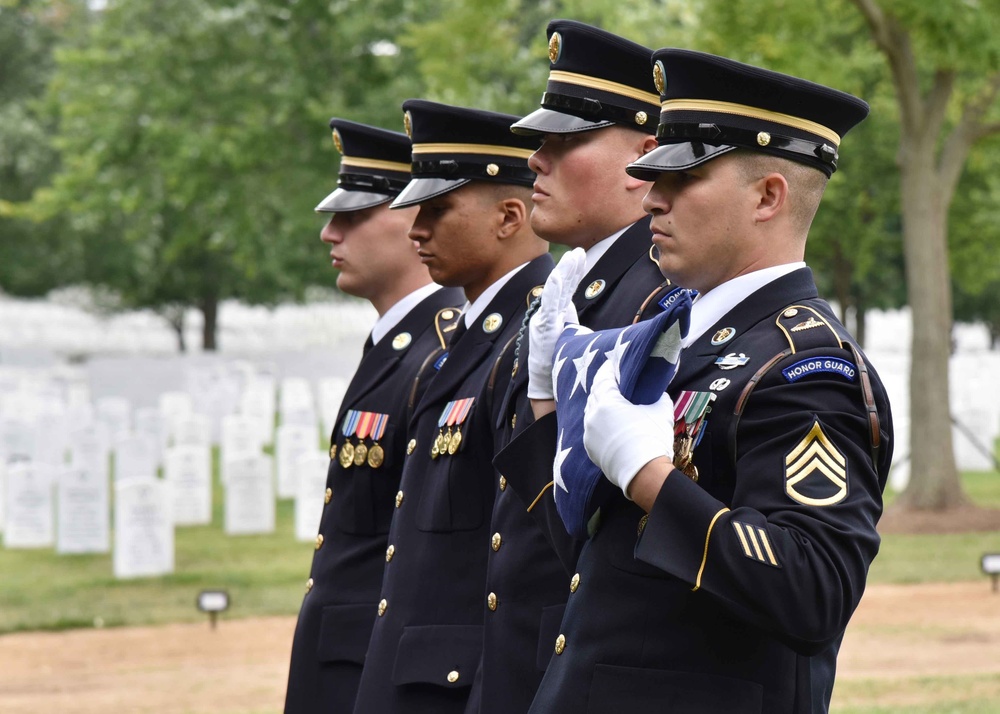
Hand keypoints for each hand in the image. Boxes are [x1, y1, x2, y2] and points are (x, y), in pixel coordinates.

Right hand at [527, 247, 586, 399]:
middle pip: (562, 286)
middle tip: (578, 251)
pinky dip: (553, 291)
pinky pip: (549, 306)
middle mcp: (549, 315)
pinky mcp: (544, 329)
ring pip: (555, 292)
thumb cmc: (560, 363)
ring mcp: (545, 321)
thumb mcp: (572, 340)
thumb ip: (575, 327)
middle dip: (570, 267)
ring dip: (564, 272)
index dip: (573, 271)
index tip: (581, 255)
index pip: (566, 288)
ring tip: (571, 257)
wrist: (548, 384)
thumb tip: (589, 325)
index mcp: (557, 315)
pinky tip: (558, 277)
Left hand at [583, 360, 674, 498]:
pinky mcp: (590, 448)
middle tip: (613, 382)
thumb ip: (657, 395)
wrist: (644, 473)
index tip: (613, 365)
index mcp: (607, 402)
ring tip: (611, 403)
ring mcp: (589, 433)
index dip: (608, 369)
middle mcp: (592, 416)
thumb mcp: (661, 410)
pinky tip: (608, 423)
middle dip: (603, 386)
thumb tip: (657, 391)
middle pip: (595, 394)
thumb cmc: (652, 438)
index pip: (603, 378)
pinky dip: (598, 422)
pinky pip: (591, 429)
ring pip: (590, 412)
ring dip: (599, 404)